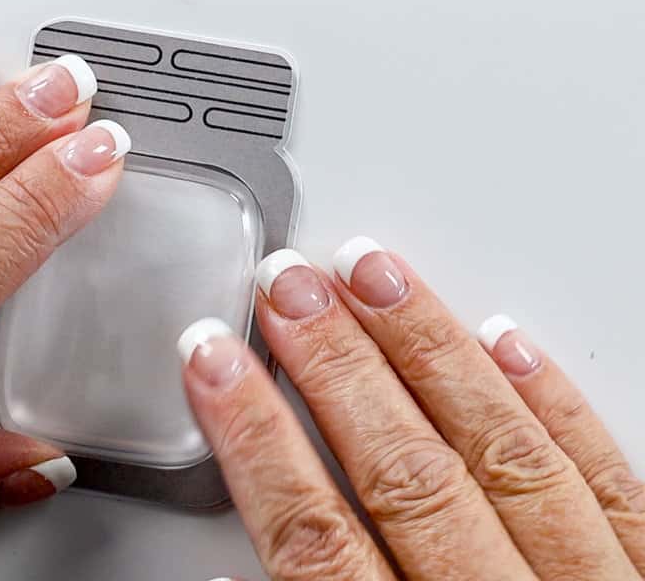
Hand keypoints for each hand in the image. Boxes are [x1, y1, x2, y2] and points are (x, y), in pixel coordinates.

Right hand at [180, 242, 644, 579]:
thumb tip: (234, 535)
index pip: (312, 538)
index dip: (252, 438)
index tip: (210, 362)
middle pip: (404, 475)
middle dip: (334, 367)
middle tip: (284, 288)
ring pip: (502, 454)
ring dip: (428, 352)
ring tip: (373, 276)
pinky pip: (611, 484)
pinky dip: (555, 407)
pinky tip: (506, 343)